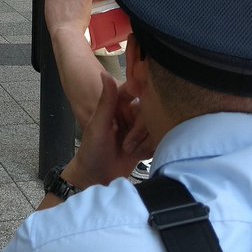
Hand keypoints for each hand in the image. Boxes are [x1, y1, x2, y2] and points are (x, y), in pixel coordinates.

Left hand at [64, 73, 151, 187]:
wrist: (96, 178)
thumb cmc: (92, 150)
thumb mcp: (98, 125)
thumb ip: (106, 101)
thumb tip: (104, 73)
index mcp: (119, 104)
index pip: (137, 90)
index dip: (143, 95)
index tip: (142, 108)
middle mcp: (132, 113)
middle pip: (150, 110)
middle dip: (140, 130)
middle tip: (126, 145)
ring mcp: (141, 129)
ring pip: (156, 126)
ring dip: (145, 142)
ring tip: (129, 152)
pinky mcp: (148, 143)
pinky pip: (160, 140)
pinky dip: (151, 149)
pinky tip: (139, 157)